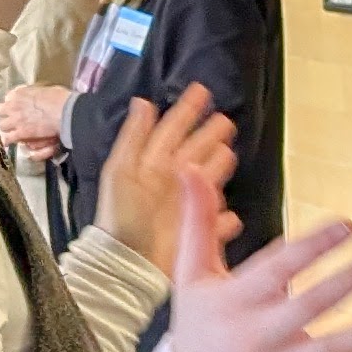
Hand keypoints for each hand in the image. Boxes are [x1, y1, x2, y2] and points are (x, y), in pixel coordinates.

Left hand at [0, 82, 67, 158]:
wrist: (64, 112)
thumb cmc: (61, 99)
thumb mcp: (46, 89)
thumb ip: (37, 92)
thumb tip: (38, 95)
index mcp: (21, 93)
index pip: (9, 97)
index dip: (13, 102)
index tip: (18, 105)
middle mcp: (14, 105)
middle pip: (1, 110)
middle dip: (6, 114)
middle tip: (13, 118)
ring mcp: (16, 119)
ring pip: (2, 125)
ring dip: (7, 127)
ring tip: (11, 131)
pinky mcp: (21, 133)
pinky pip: (8, 138)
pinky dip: (8, 140)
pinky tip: (9, 142)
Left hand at [92, 82, 237, 273]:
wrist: (125, 261)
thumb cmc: (119, 216)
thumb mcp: (121, 170)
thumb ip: (133, 137)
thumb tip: (143, 102)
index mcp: (152, 163)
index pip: (172, 130)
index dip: (186, 110)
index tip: (201, 90)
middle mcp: (170, 180)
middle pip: (194, 151)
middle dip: (210, 134)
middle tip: (226, 119)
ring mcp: (184, 204)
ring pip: (208, 180)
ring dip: (219, 166)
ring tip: (230, 152)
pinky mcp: (195, 230)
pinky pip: (215, 222)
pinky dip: (225, 220)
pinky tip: (231, 216)